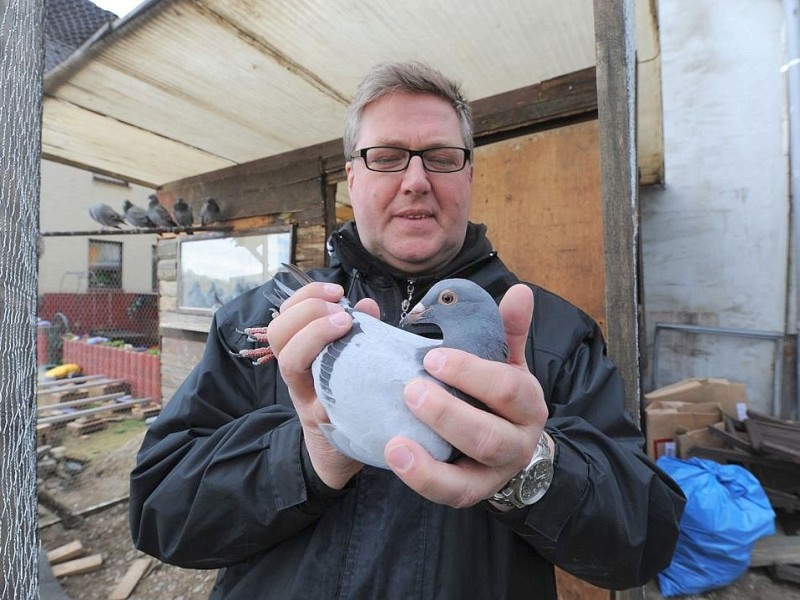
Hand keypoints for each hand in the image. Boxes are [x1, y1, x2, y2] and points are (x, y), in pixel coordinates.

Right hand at [266, 282, 377, 488]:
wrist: (339, 455)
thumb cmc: (348, 400)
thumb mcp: (352, 363)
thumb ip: (359, 334)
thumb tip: (368, 306)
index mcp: (301, 353)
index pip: (287, 315)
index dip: (306, 296)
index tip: (336, 291)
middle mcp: (297, 374)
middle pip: (279, 334)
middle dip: (308, 313)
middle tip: (340, 312)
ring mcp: (306, 398)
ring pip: (289, 362)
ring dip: (314, 336)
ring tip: (344, 326)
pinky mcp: (325, 420)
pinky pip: (321, 399)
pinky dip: (335, 379)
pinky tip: (357, 371)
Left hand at [383, 284, 548, 507]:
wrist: (515, 445)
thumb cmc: (500, 396)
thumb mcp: (508, 362)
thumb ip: (508, 330)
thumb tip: (520, 291)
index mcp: (527, 403)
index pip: (507, 389)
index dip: (471, 373)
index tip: (432, 357)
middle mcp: (517, 443)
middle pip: (488, 437)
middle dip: (448, 415)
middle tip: (410, 390)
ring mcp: (494, 474)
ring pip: (468, 480)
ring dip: (429, 463)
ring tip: (395, 442)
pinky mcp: (472, 492)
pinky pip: (449, 495)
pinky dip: (423, 481)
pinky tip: (395, 458)